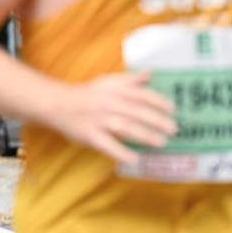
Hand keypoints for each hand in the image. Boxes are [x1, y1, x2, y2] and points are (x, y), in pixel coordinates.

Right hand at [54, 72, 177, 164]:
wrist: (58, 104)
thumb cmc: (86, 94)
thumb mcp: (107, 82)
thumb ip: (129, 80)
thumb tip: (150, 73)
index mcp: (114, 90)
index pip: (140, 94)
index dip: (158, 101)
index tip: (172, 109)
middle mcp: (108, 103)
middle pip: (137, 112)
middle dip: (157, 121)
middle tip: (173, 129)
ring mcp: (99, 120)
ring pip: (126, 128)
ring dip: (145, 136)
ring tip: (161, 143)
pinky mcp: (91, 135)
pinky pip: (109, 145)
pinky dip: (122, 153)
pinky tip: (135, 159)